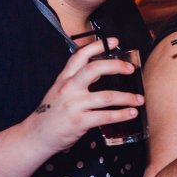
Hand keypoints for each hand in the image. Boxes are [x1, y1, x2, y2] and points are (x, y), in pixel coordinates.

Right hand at [25, 37, 144, 153]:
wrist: (36, 135)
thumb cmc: (52, 113)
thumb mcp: (60, 90)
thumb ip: (77, 79)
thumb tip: (101, 70)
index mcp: (64, 78)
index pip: (80, 55)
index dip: (97, 46)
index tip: (114, 41)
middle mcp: (68, 88)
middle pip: (94, 69)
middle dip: (116, 66)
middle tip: (131, 69)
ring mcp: (73, 105)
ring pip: (107, 96)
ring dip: (127, 97)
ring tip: (140, 99)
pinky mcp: (79, 122)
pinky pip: (105, 117)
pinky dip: (122, 115)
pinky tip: (131, 113)